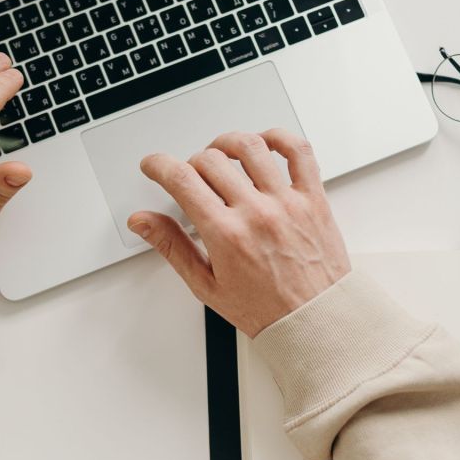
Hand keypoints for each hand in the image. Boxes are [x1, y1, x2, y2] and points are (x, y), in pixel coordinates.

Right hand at [127, 130, 350, 337]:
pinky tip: (265, 144)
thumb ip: (172, 247)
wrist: (316, 321)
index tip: (154, 165)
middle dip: (190, 163)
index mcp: (226, 235)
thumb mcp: (207, 286)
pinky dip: (280, 137)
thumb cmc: (266, 310)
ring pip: (251, 147)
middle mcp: (257, 213)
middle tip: (191, 177)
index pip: (182, 180)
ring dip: (227, 143)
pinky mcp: (313, 199)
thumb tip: (143, 222)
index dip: (159, 166)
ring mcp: (287, 202)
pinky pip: (299, 152)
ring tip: (221, 155)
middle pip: (211, 160)